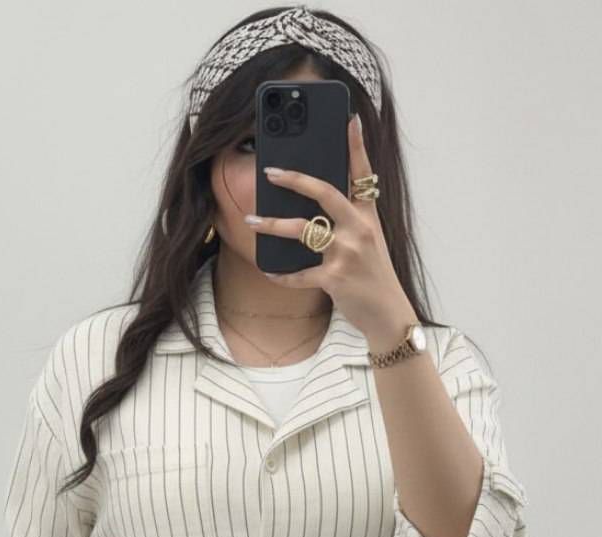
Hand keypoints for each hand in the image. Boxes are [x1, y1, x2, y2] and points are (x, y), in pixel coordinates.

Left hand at [244, 114, 416, 339]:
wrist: (389, 314)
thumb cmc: (373, 276)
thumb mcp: (370, 241)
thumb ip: (348, 221)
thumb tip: (313, 206)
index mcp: (368, 215)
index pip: (362, 173)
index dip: (356, 145)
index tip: (349, 119)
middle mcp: (359, 228)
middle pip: (325, 192)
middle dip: (295, 179)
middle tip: (270, 171)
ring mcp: (347, 253)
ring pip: (303, 230)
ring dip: (272, 224)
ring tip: (251, 221)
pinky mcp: (336, 278)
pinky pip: (300, 273)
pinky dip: (282, 274)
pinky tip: (269, 271)